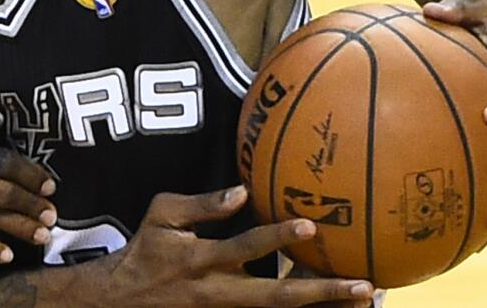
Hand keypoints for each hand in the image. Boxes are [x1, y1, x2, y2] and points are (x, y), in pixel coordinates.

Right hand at [79, 185, 373, 306]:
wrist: (124, 299)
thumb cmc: (147, 249)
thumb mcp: (162, 215)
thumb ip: (201, 204)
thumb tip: (241, 190)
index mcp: (201, 261)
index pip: (243, 247)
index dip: (275, 237)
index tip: (308, 224)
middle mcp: (219, 292)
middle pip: (277, 297)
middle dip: (320, 292)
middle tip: (362, 287)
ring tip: (362, 303)